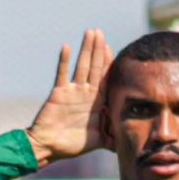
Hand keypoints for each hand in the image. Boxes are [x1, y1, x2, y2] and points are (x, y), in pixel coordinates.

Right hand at [26, 28, 113, 167]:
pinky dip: (64, 61)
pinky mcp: (59, 93)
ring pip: (82, 66)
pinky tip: (67, 47)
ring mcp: (72, 91)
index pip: (106, 78)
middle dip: (99, 50)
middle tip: (102, 32)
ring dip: (87, 49)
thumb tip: (129, 146)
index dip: (110, 63)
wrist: (49, 147)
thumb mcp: (98, 140)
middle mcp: (86, 93)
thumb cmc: (72, 144)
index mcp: (96, 101)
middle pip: (95, 67)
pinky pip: (62, 74)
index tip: (114, 49)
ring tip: (90, 32)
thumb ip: (113, 140)